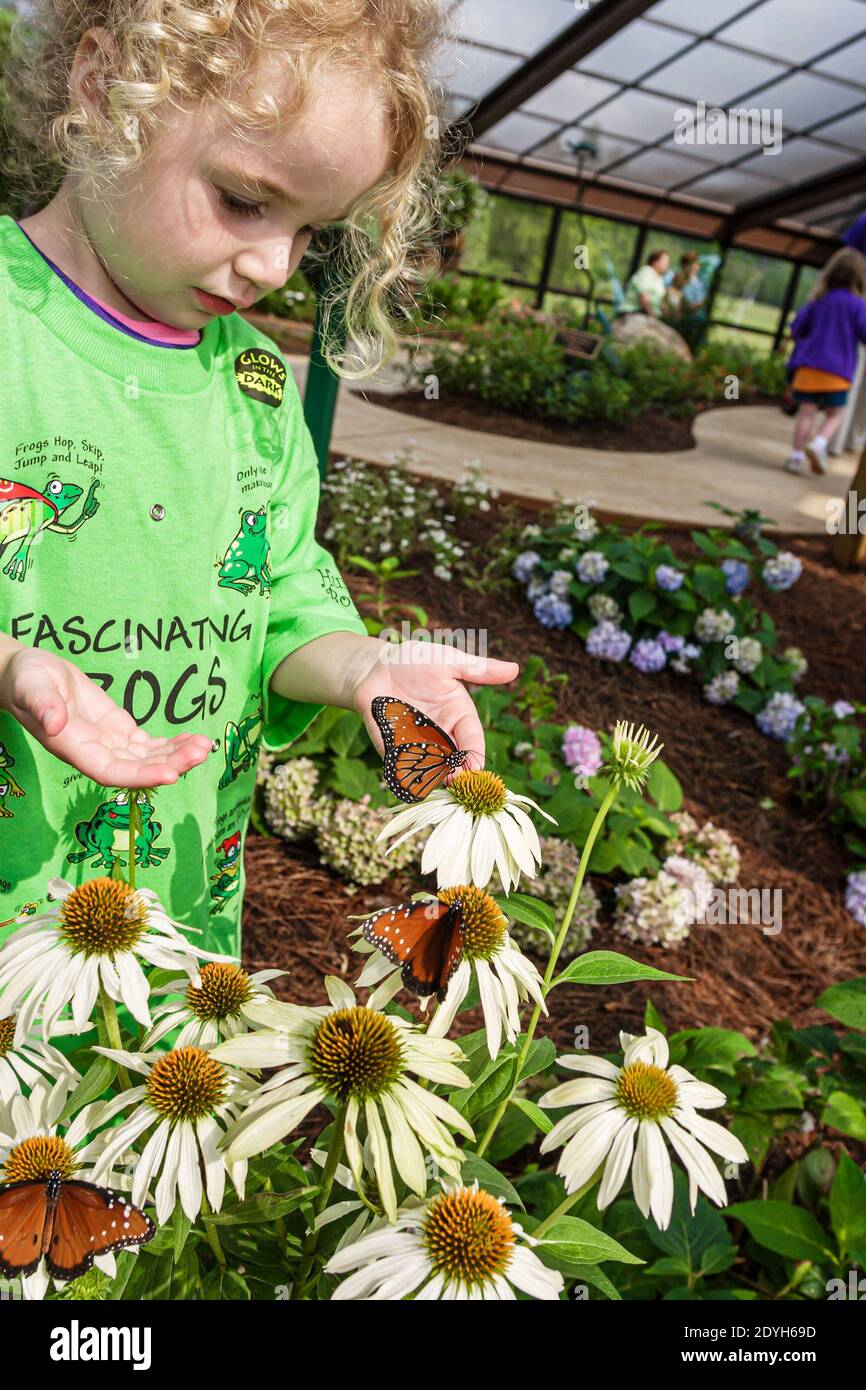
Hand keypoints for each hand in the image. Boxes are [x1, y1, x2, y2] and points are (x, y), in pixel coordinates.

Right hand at [0, 644, 212, 786]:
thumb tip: (55, 723)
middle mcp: (94, 752)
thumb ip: (42, 705)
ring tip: (204, 745)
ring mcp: (108, 742)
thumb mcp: (30, 687)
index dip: (140, 776)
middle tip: (200, 752)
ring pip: (147, 758)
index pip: (110, 772)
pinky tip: (193, 740)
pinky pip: (148, 745)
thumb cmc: (24, 680)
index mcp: (72, 747)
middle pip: (136, 768)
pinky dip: (171, 744)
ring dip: (176, 755)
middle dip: (170, 763)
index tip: (171, 774)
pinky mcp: (117, 730)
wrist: (25, 674)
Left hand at [351, 638, 519, 769]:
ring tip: (431, 783)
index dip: (474, 757)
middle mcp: (441, 734)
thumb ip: (478, 669)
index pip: (472, 742)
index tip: (475, 770)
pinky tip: (405, 780)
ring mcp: (418, 743)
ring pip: (430, 768)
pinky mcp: (393, 747)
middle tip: (453, 782)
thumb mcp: (449, 661)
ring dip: (431, 777)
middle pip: (454, 761)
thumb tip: (514, 668)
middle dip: (455, 774)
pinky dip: (404, 774)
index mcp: (460, 716)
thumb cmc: (416, 660)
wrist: (376, 666)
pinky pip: (401, 765)